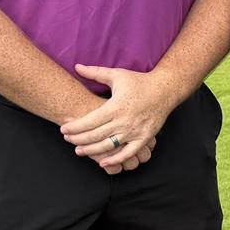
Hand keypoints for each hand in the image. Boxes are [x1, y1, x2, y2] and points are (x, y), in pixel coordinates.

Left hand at [60, 63, 176, 172]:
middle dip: (78, 139)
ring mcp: (135, 131)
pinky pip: (129, 152)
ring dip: (92, 150)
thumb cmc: (139, 81)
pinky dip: (116, 159)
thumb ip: (95, 73)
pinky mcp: (144, 137)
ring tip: (79, 151)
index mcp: (116, 106)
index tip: (63, 129)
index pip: (90, 121)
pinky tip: (103, 163)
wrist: (165, 89)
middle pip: (96, 135)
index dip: (75, 127)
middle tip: (67, 139)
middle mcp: (125, 120)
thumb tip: (76, 66)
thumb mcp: (117, 75)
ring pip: (109, 145)